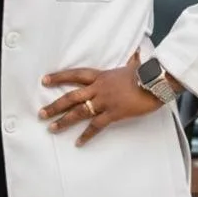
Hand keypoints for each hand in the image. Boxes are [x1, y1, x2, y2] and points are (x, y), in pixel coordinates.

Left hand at [38, 52, 175, 146]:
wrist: (156, 81)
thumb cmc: (147, 73)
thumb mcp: (135, 65)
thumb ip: (132, 61)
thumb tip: (137, 54)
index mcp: (101, 76)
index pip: (75, 75)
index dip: (59, 77)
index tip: (44, 80)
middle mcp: (98, 88)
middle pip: (71, 96)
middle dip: (55, 105)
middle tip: (41, 113)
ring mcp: (105, 101)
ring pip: (79, 112)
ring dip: (64, 121)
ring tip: (51, 128)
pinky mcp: (113, 113)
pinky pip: (96, 126)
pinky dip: (86, 135)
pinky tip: (78, 142)